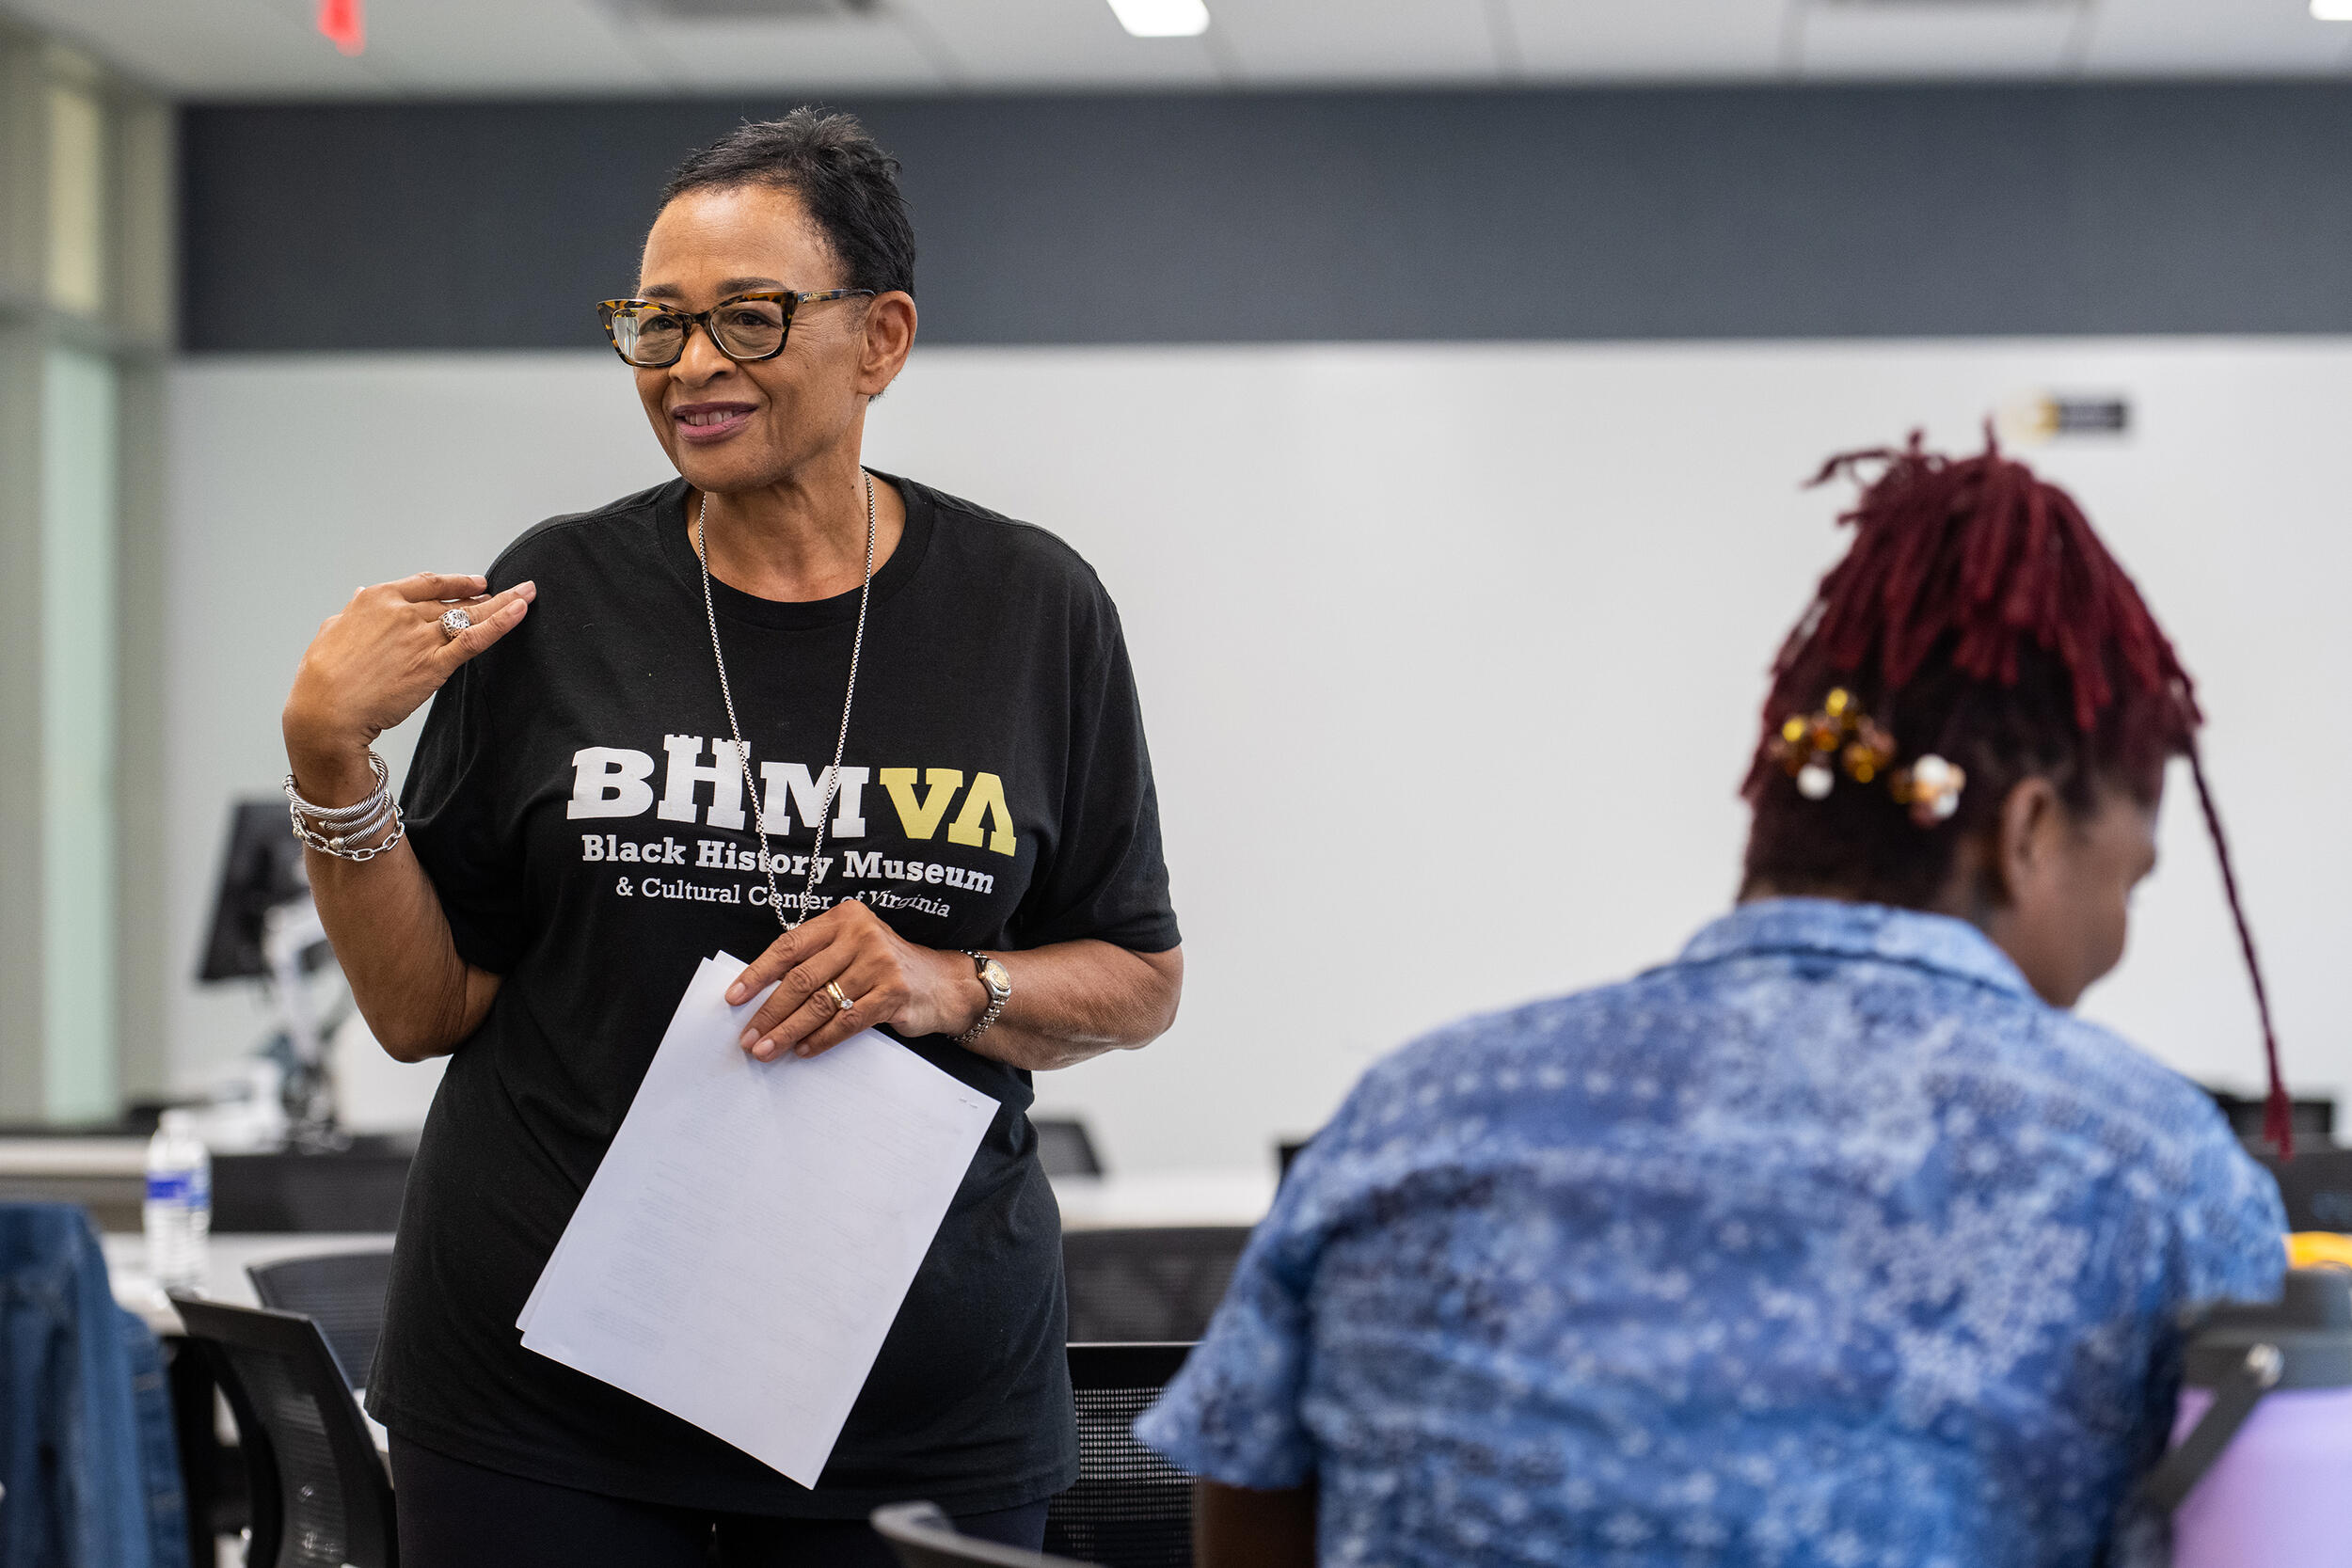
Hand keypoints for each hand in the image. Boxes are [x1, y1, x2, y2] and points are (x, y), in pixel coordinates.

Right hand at [283, 572, 535, 800]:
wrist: (327, 711)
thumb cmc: (321, 678)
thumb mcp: (331, 631)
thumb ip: (352, 613)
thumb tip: (360, 595)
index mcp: (376, 599)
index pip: (426, 584)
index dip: (455, 583)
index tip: (475, 583)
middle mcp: (403, 612)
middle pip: (455, 599)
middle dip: (487, 594)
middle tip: (514, 588)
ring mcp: (422, 637)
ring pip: (471, 615)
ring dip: (505, 602)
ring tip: (528, 592)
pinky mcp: (436, 664)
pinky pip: (476, 638)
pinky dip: (502, 623)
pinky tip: (520, 612)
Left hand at [726, 899, 983, 1061]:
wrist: (944, 984)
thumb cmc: (887, 967)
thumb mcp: (853, 948)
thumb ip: (818, 959)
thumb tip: (763, 994)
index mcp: (843, 919)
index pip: (790, 946)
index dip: (758, 974)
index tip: (734, 998)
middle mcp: (861, 935)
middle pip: (802, 978)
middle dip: (770, 1012)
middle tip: (747, 1037)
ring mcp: (879, 964)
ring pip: (820, 1003)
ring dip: (788, 1031)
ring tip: (766, 1050)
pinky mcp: (893, 994)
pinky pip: (846, 1021)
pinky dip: (821, 1039)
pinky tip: (803, 1051)